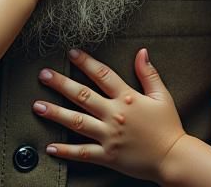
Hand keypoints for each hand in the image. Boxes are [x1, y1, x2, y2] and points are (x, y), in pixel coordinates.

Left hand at [33, 47, 186, 182]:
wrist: (173, 158)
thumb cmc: (168, 126)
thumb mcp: (162, 96)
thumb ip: (149, 73)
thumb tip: (141, 52)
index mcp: (127, 98)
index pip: (102, 75)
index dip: (85, 62)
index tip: (71, 52)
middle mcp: (114, 115)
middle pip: (82, 95)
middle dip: (61, 83)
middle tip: (43, 75)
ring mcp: (109, 136)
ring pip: (76, 122)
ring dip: (55, 113)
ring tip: (37, 106)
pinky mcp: (107, 156)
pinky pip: (82, 153)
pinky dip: (65, 151)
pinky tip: (50, 147)